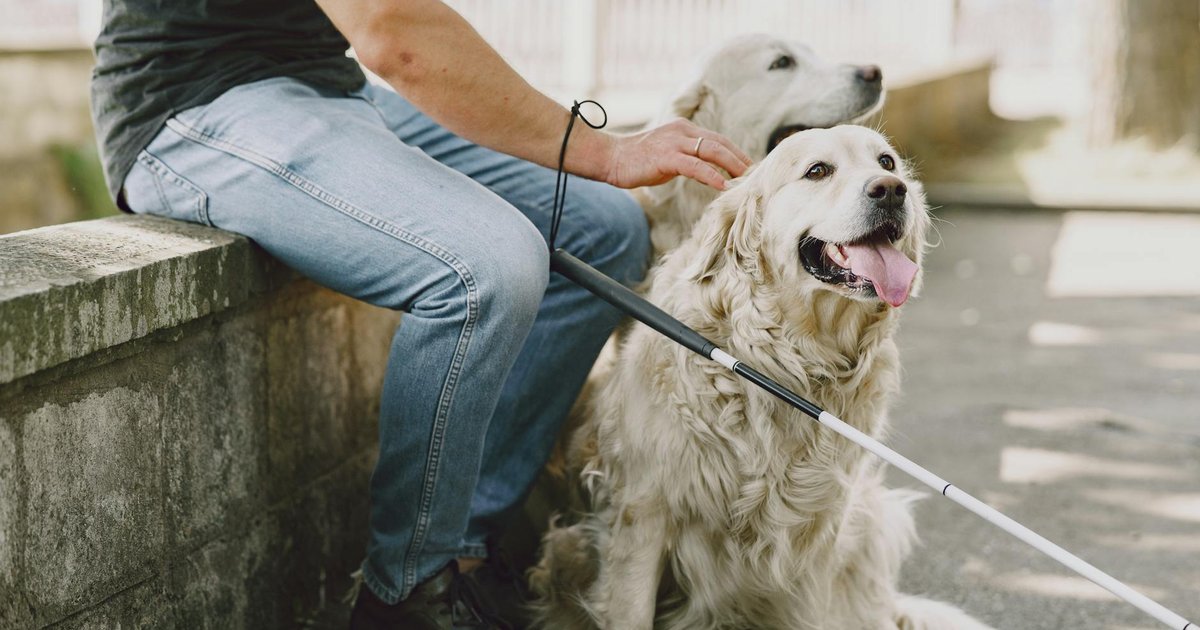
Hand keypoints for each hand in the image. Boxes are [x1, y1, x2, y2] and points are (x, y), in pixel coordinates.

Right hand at [600, 118, 751, 190]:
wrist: (611, 158)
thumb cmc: (638, 160)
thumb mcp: (668, 157)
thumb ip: (688, 160)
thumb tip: (709, 173)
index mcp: (684, 129)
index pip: (717, 139)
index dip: (736, 152)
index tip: (750, 167)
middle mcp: (682, 131)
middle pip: (720, 143)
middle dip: (740, 159)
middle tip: (756, 174)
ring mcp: (675, 143)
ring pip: (712, 151)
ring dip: (732, 166)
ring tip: (746, 179)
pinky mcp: (666, 157)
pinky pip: (695, 166)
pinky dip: (711, 175)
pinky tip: (723, 185)